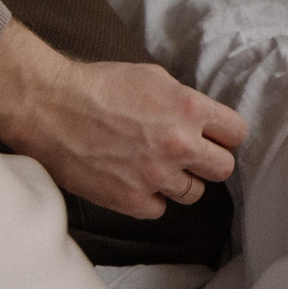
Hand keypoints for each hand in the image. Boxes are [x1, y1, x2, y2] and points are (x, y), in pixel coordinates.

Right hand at [0, 20, 246, 219]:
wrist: (49, 107)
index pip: (237, 133)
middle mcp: (180, 145)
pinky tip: (135, 182)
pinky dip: (149, 199)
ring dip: (180, 182)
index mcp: (190, 110)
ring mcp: (155, 175)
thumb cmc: (99, 85)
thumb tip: (202, 119)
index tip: (212, 135)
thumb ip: (185, 102)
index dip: (224, 134)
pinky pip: (159, 210)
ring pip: (194, 193)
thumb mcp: (155, 78)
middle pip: (224, 168)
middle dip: (209, 161)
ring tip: (156, 168)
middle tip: (189, 155)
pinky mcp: (129, 200)